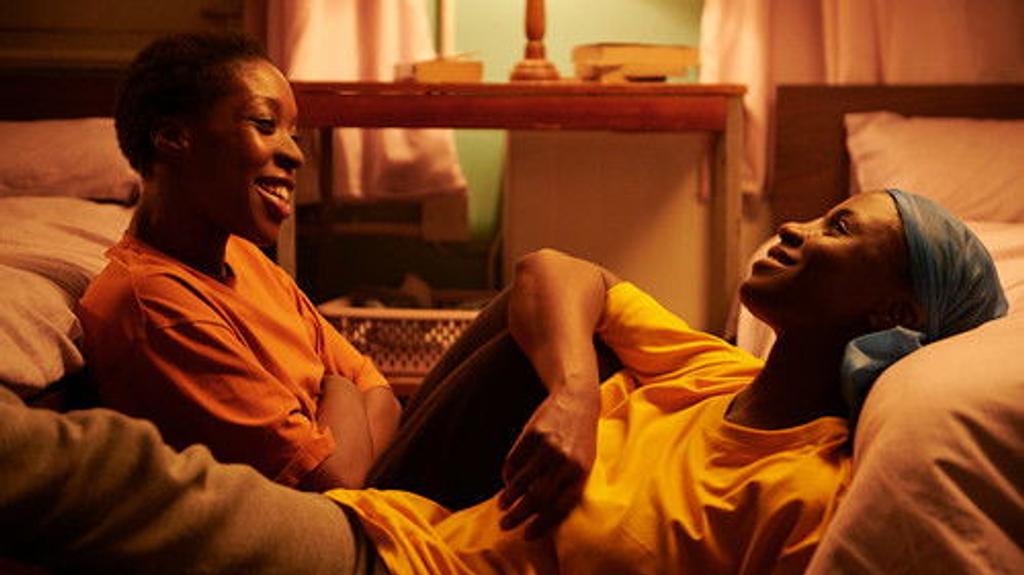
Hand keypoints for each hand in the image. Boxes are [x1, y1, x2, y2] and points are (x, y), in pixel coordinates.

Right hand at [498, 387, 599, 538]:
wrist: (578, 400)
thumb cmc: (580, 439)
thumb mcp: (584, 462)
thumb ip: (568, 485)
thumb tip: (543, 514)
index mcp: (581, 473)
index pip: (559, 507)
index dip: (541, 524)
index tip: (527, 535)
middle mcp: (565, 461)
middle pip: (537, 497)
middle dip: (519, 515)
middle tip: (505, 526)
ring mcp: (548, 446)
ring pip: (522, 480)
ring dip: (509, 497)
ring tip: (502, 506)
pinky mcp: (533, 432)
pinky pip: (514, 460)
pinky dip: (508, 474)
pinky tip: (506, 481)